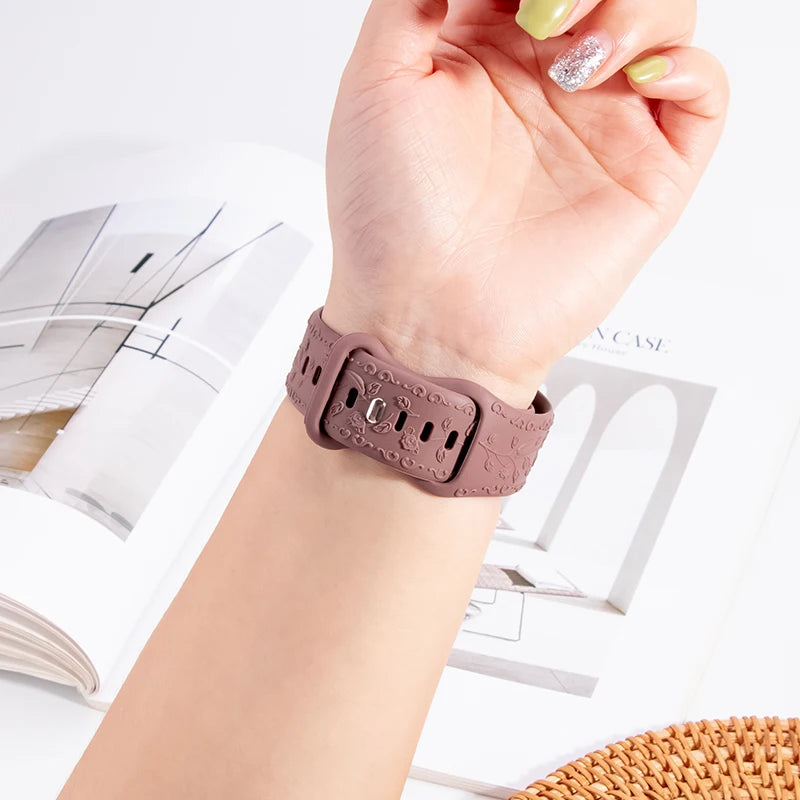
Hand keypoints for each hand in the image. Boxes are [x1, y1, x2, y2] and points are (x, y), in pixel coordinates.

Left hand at [323, 0, 727, 406]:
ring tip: (578, 59)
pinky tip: (640, 73)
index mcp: (484, 47)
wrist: (424, 314)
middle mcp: (546, 79)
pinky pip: (701, 94)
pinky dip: (689, 64)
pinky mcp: (644, 173)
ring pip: (665, 16)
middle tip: (547, 11)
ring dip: (636, 6)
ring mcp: (600, 123)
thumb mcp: (376, 83)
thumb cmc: (390, 217)